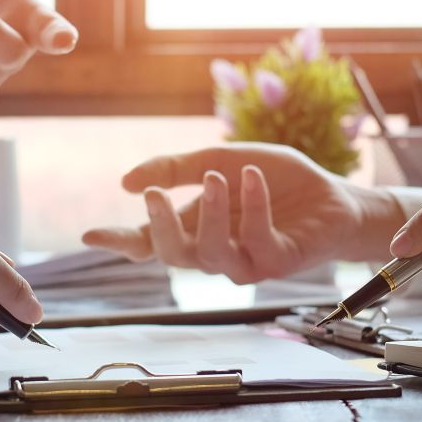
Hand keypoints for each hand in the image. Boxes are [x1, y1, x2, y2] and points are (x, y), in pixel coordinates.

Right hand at [81, 143, 405, 283]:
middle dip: (159, 226)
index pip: (148, 243)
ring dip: (210, 213)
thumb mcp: (219, 159)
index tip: (89, 235)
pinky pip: (257, 242)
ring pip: (210, 253)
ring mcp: (244, 261)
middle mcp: (213, 250)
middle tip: (153, 193)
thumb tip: (126, 181)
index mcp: (193, 227)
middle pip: (171, 255)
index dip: (118, 242)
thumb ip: (175, 168)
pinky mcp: (278, 262)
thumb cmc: (275, 180)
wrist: (332, 194)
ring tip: (217, 177)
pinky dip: (253, 207)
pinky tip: (250, 178)